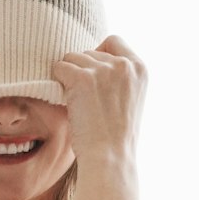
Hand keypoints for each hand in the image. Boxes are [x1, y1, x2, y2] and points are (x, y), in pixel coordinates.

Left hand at [51, 34, 146, 162]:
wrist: (110, 158)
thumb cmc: (116, 137)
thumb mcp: (130, 100)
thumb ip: (120, 78)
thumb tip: (94, 61)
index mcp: (140, 68)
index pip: (113, 41)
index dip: (98, 54)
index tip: (93, 75)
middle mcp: (124, 64)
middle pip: (89, 51)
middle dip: (82, 71)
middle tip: (85, 99)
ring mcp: (104, 70)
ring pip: (72, 58)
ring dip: (69, 77)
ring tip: (78, 103)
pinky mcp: (83, 79)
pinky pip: (60, 67)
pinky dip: (58, 81)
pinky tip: (67, 99)